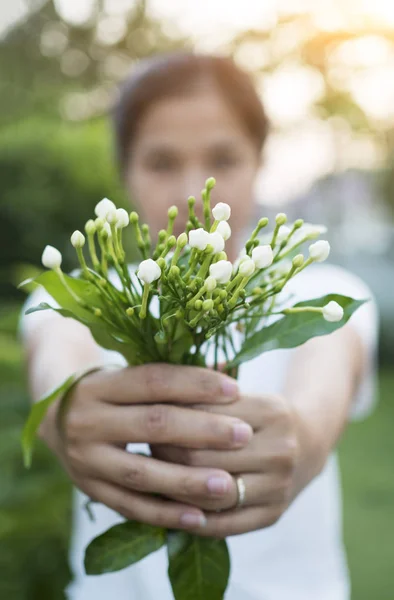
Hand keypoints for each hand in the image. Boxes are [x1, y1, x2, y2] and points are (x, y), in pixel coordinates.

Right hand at [39, 364, 253, 530]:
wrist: (55, 419)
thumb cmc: (108, 391)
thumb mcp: (128, 375)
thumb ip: (173, 376)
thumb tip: (228, 368)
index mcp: (100, 384)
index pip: (154, 380)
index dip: (196, 384)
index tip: (235, 390)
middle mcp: (88, 420)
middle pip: (152, 424)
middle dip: (202, 430)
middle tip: (243, 434)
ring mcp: (86, 459)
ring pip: (141, 473)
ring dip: (187, 482)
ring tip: (228, 484)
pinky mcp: (89, 489)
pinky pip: (130, 507)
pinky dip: (165, 515)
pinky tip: (199, 517)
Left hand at [151, 393, 320, 536]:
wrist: (309, 443)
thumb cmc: (260, 413)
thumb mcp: (241, 393)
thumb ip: (204, 389)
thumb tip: (155, 386)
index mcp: (271, 411)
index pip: (203, 417)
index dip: (167, 418)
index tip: (144, 417)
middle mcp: (280, 450)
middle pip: (201, 457)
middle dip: (163, 453)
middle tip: (141, 447)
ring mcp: (279, 487)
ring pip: (209, 493)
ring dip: (171, 487)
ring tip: (149, 475)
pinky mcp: (273, 515)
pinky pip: (222, 524)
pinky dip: (190, 518)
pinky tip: (169, 507)